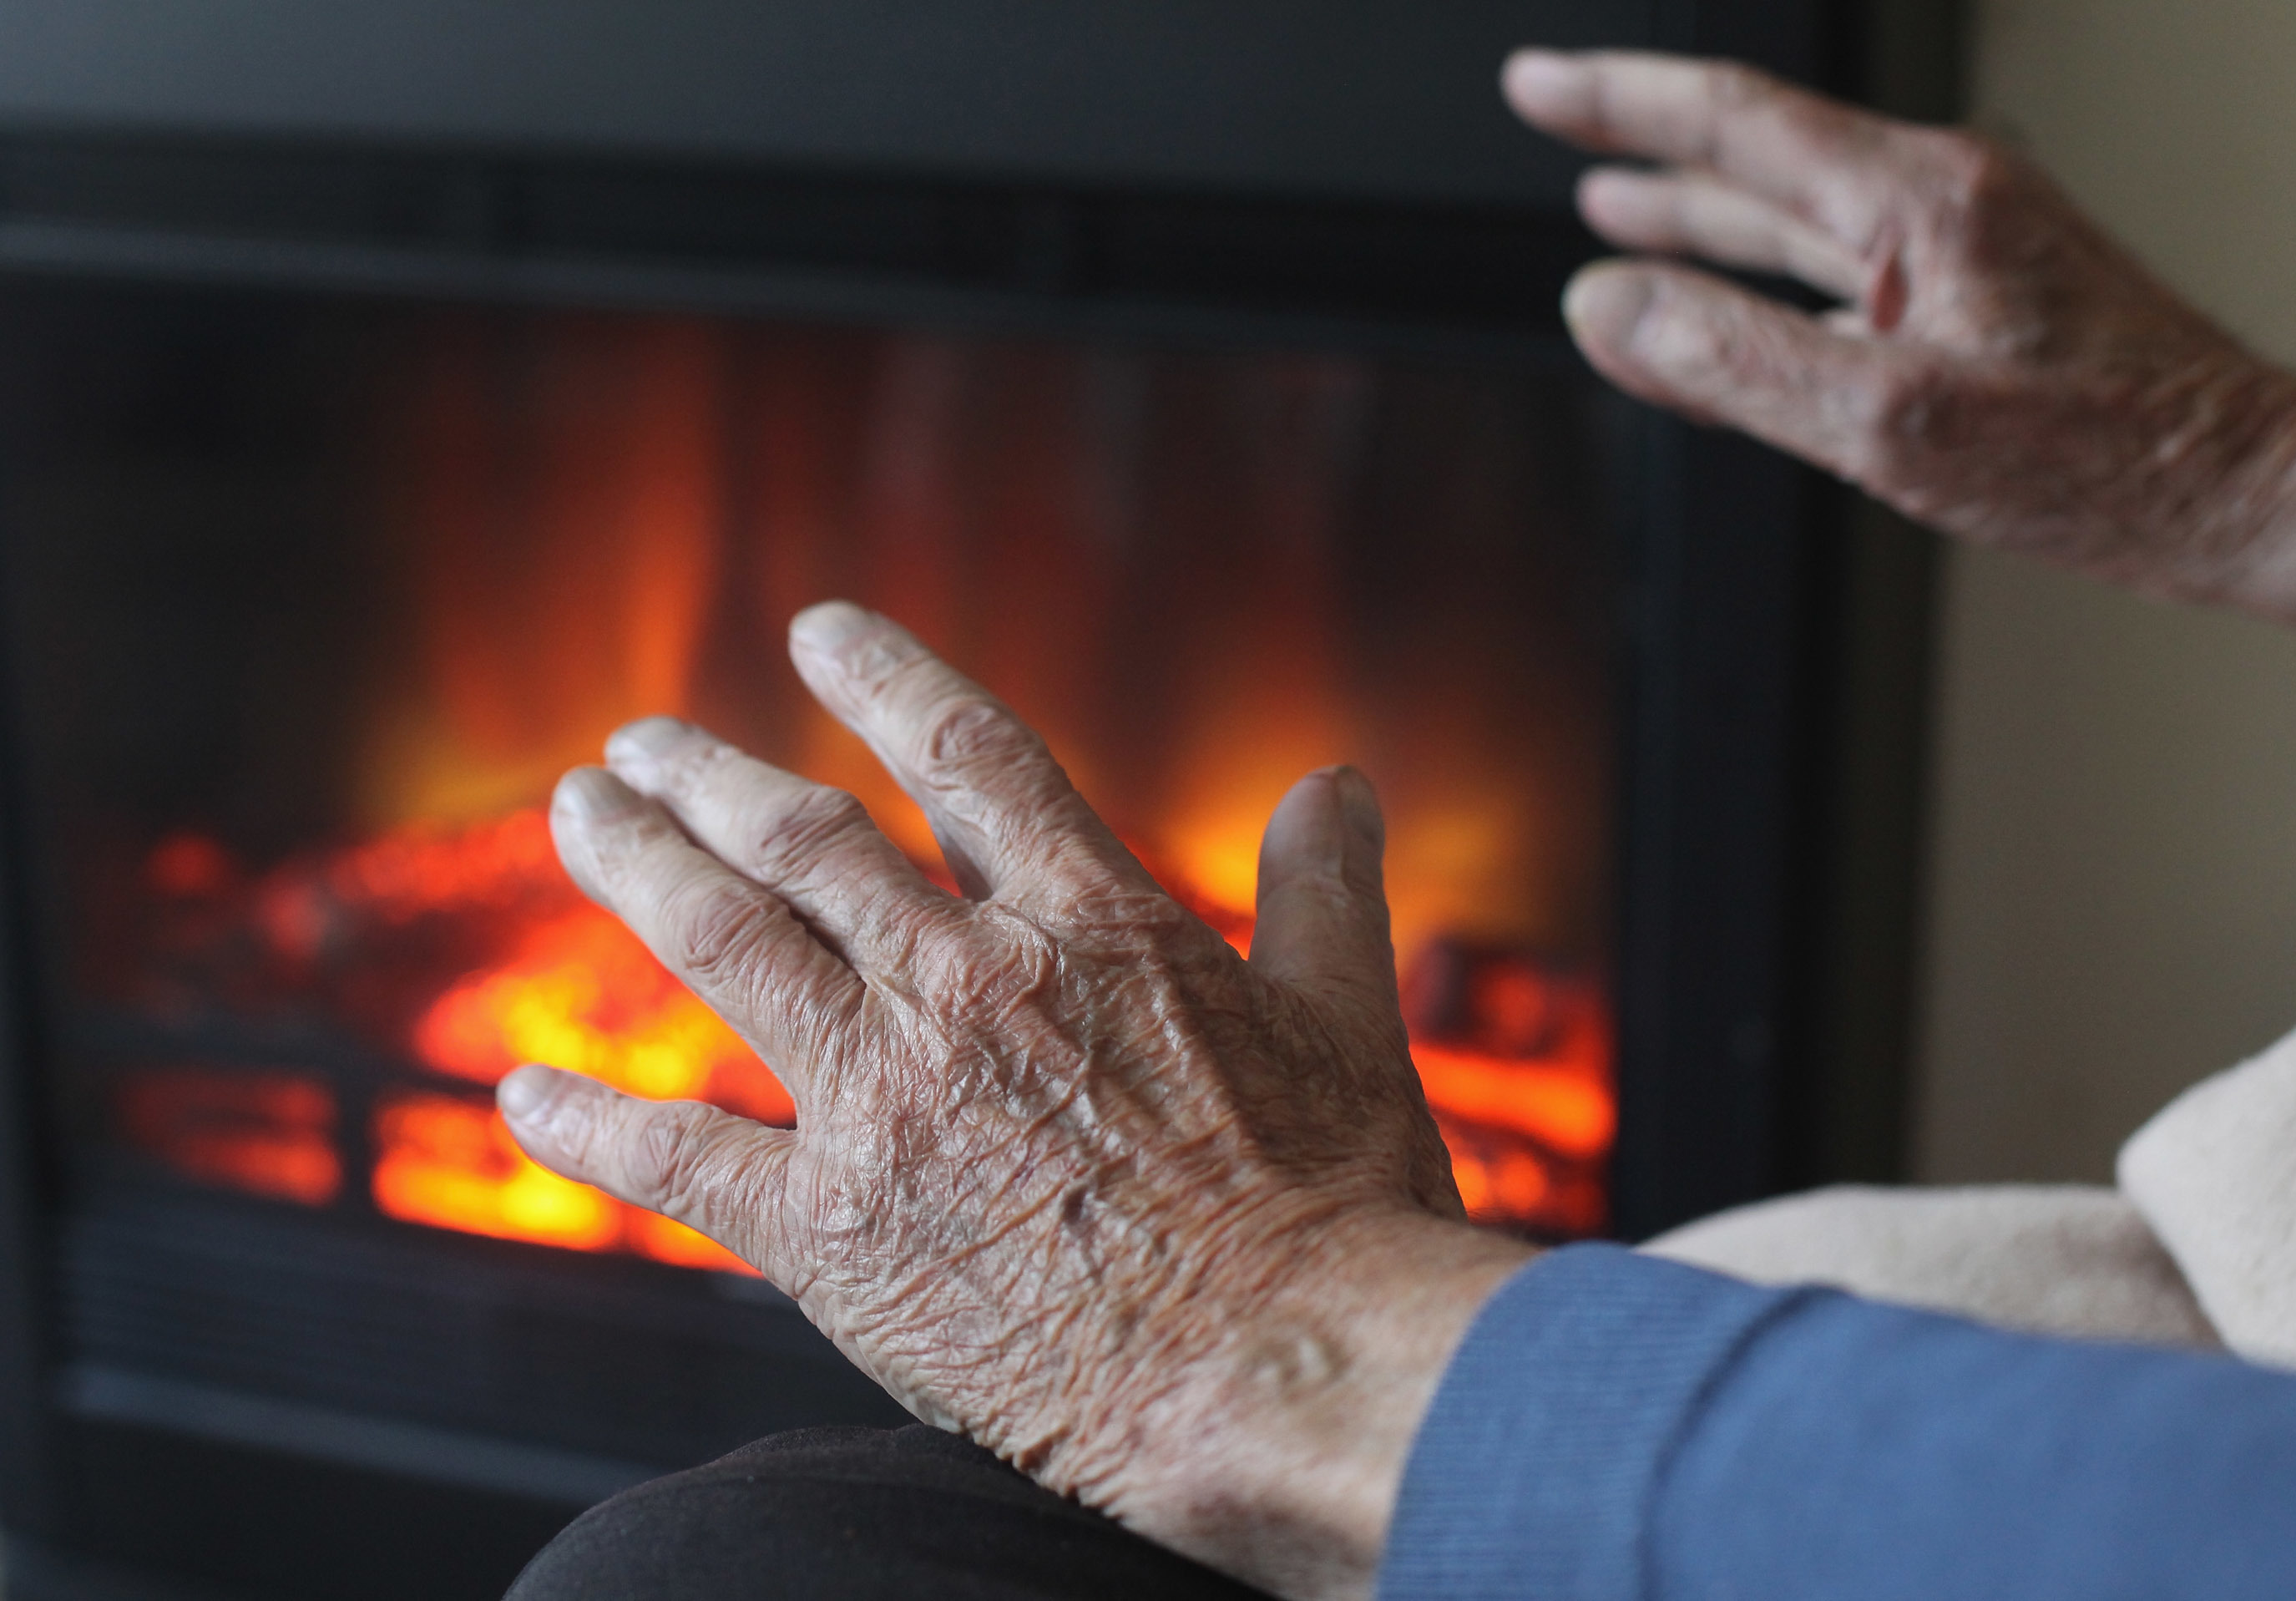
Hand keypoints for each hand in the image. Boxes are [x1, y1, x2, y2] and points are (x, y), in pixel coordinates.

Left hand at [497, 602, 1534, 1599]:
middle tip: (640, 747)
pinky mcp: (830, 1230)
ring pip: (724, 943)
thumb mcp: (1348, 1021)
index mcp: (1095, 923)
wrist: (1275, 1375)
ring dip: (639, 868)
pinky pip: (678, 1154)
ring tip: (579, 814)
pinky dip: (589, 1120)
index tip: (819, 633)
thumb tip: (1338, 779)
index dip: (884, 679)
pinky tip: (521, 1092)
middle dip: (709, 777)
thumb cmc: (1332, 1209)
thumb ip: (1326, 890)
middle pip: (805, 840)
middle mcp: (968, 983)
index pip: (968, 756)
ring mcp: (886, 1099)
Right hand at [1504, 49, 2295, 632]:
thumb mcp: (1891, 425)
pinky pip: (1841, 276)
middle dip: (1646, 143)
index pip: (1734, 121)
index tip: (1539, 86)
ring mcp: (1968, 252)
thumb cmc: (2109, 461)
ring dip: (1701, 212)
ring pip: (1797, 218)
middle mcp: (1946, 205)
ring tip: (1617, 205)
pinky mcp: (1984, 306)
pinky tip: (1732, 302)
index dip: (1620, 100)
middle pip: (1759, 156)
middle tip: (1559, 124)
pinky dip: (1766, 280)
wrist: (2244, 493)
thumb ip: (1735, 360)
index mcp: (1922, 203)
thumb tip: (1611, 309)